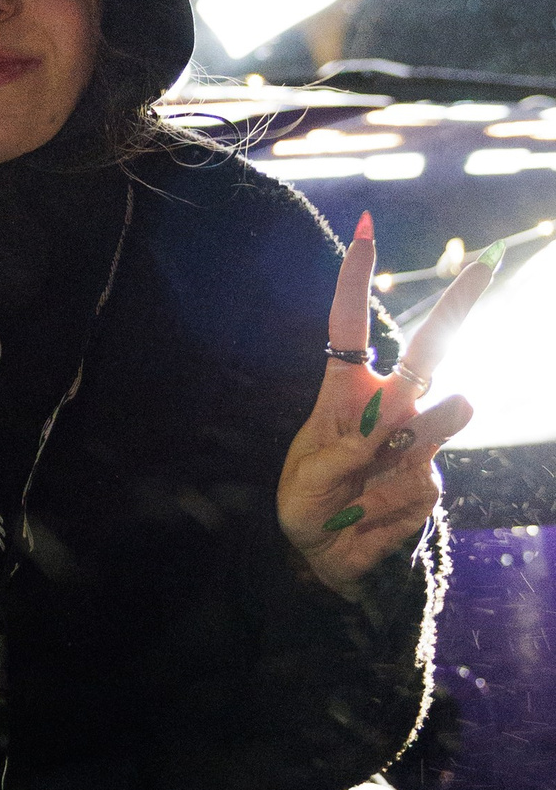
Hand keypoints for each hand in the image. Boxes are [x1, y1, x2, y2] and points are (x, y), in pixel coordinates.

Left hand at [278, 218, 495, 595]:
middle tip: (484, 266)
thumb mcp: (305, 479)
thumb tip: (388, 429)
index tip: (364, 234)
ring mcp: (416, 441)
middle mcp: (386, 407)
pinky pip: (419, 483)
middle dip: (457, 307)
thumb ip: (342, 453)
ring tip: (387, 459)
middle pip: (428, 350)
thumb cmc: (308, 504)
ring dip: (431, 426)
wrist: (327, 556)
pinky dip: (384, 508)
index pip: (348, 329)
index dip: (355, 283)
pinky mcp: (430, 479)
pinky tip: (364, 518)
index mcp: (343, 392)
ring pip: (442, 414)